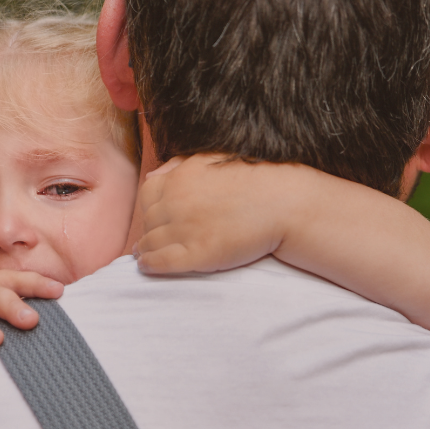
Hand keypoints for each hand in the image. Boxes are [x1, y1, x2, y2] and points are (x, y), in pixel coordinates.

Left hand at [134, 155, 310, 273]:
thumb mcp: (212, 161)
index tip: (156, 218)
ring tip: (144, 255)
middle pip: (148, 221)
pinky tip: (148, 267)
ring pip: (149, 243)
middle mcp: (176, 202)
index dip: (149, 208)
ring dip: (145, 250)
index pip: (147, 195)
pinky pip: (161, 262)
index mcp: (179, 179)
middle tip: (152, 240)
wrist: (285, 204)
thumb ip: (180, 166)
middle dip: (149, 230)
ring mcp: (184, 229)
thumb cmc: (255, 180)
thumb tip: (153, 174)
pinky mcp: (196, 254)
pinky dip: (150, 265)